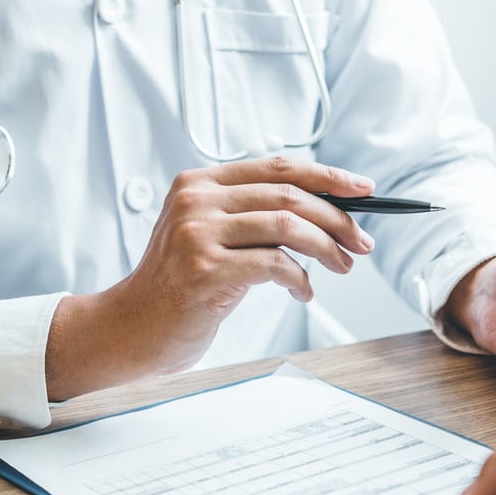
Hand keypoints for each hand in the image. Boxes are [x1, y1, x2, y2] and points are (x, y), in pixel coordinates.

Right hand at [45, 157, 375, 398]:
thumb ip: (251, 216)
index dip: (326, 175)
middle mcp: (196, 200)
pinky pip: (275, 265)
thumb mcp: (209, 236)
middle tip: (362, 242)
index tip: (362, 188)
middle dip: (337, 218)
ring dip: (327, 248)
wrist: (132, 327)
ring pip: (287, 226)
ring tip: (342, 266)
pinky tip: (304, 293)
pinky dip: (301, 280)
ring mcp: (197, 233)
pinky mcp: (205, 269)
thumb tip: (326, 211)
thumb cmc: (180, 285)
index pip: (276, 166)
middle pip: (288, 195)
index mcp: (199, 183)